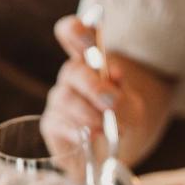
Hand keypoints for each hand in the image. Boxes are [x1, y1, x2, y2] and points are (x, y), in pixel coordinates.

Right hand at [40, 15, 146, 158]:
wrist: (114, 153)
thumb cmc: (122, 122)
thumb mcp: (133, 110)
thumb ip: (123, 96)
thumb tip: (113, 78)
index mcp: (90, 63)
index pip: (73, 34)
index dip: (77, 31)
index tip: (87, 38)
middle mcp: (72, 78)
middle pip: (73, 71)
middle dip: (93, 86)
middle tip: (110, 103)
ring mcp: (59, 101)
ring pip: (66, 99)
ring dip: (89, 114)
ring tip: (106, 128)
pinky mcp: (52, 125)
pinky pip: (58, 123)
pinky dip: (76, 130)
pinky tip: (90, 137)